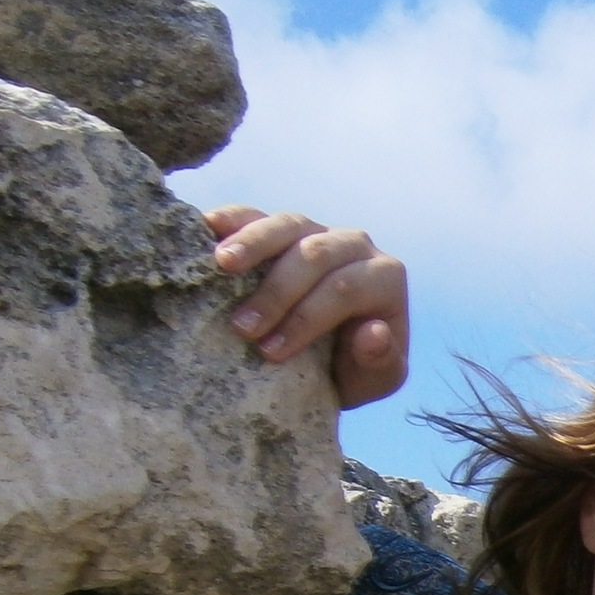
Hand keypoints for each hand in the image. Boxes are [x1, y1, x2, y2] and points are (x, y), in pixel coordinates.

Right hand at [207, 205, 408, 409]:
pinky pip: (257, 214)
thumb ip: (381, 363)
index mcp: (386, 278)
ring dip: (253, 244)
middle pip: (315, 255)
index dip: (307, 319)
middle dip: (277, 292)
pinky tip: (209, 226)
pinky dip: (233, 219)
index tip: (271, 352)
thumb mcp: (375, 380)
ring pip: (288, 225)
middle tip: (243, 329)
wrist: (329, 360)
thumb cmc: (355, 369)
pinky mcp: (281, 226)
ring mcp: (317, 229)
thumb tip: (374, 332)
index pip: (346, 289)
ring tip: (222, 266)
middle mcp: (355, 245)